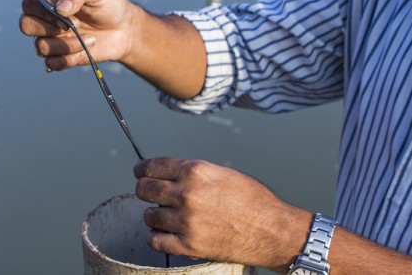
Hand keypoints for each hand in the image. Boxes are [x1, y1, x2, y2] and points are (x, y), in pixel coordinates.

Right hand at [18, 0, 140, 70]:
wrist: (125, 28)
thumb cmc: (108, 3)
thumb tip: (59, 9)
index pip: (28, 3)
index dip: (41, 11)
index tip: (64, 14)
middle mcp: (45, 16)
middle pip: (26, 26)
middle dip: (49, 29)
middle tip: (72, 26)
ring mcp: (51, 37)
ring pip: (40, 47)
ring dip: (67, 45)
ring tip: (89, 38)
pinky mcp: (60, 55)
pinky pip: (52, 63)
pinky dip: (71, 58)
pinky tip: (87, 49)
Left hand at [134, 158, 311, 271]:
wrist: (271, 230)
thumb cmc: (253, 201)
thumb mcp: (223, 174)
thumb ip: (194, 174)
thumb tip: (170, 175)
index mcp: (195, 171)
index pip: (153, 167)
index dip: (142, 170)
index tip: (139, 174)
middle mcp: (187, 194)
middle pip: (145, 190)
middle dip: (144, 191)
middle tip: (148, 195)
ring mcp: (186, 221)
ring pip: (149, 216)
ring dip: (154, 216)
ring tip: (166, 217)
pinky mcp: (189, 245)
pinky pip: (156, 241)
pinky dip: (157, 237)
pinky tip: (165, 234)